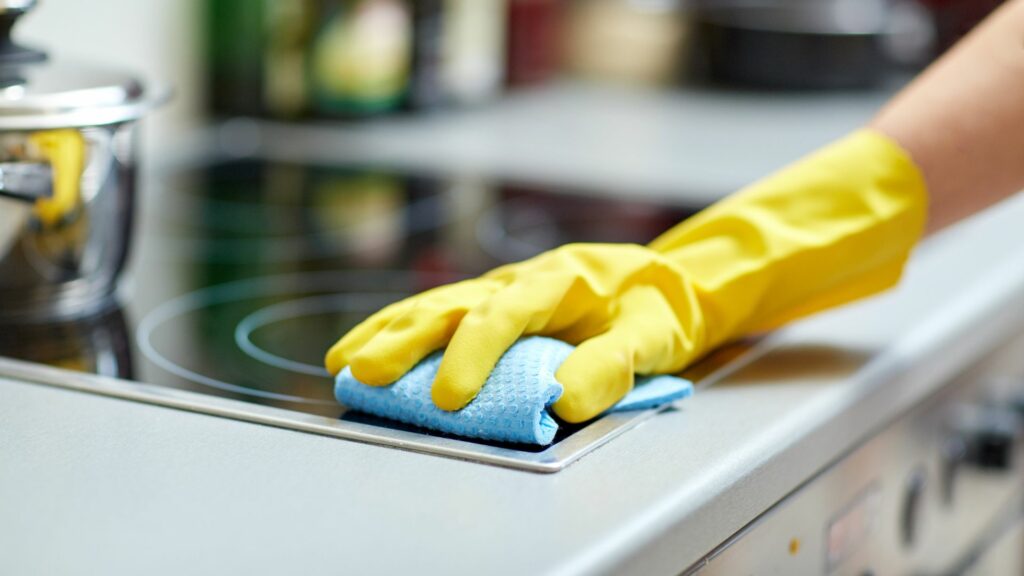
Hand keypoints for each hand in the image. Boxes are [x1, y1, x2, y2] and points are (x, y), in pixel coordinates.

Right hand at [326, 243, 705, 422]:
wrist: (660, 281)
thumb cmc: (655, 308)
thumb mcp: (652, 336)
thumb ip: (613, 365)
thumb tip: (563, 400)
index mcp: (559, 280)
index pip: (504, 315)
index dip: (471, 355)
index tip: (448, 398)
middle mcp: (519, 279)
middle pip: (452, 305)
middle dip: (406, 340)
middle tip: (366, 374)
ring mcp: (500, 288)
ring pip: (435, 304)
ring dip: (389, 333)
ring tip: (346, 363)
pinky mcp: (490, 302)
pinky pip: (437, 311)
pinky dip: (397, 328)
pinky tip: (365, 345)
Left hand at [327, 129, 928, 422]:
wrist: (691, 291)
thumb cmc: (620, 308)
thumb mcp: (555, 325)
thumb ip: (514, 347)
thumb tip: (482, 392)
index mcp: (517, 287)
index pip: (446, 305)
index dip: (396, 329)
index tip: (351, 362)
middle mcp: (538, 283)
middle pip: (462, 304)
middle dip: (410, 337)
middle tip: (364, 373)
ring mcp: (580, 297)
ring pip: (514, 311)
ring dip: (469, 344)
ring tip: (439, 389)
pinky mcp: (634, 323)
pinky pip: (610, 349)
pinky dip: (592, 375)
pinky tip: (569, 400)